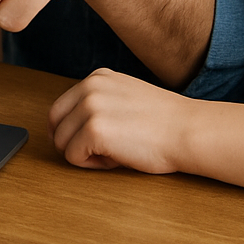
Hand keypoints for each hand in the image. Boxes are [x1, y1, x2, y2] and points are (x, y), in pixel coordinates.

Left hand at [47, 69, 190, 172]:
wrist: (188, 131)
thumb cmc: (163, 123)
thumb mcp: (125, 97)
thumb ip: (99, 103)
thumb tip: (69, 128)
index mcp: (96, 78)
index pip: (61, 106)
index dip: (69, 130)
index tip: (83, 142)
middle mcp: (89, 87)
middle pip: (56, 123)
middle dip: (70, 142)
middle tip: (97, 153)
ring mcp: (90, 107)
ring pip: (62, 141)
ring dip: (82, 154)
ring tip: (112, 154)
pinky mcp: (94, 130)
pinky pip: (73, 156)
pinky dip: (90, 165)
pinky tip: (115, 160)